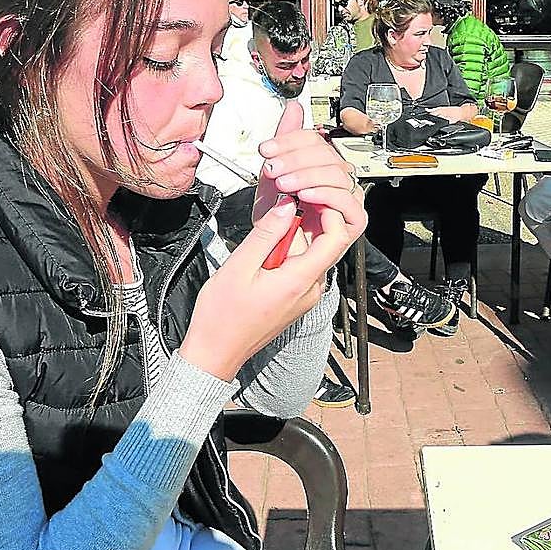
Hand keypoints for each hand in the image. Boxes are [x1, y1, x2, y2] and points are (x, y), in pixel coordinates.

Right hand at [180, 101, 366, 379]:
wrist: (215, 353)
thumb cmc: (222, 318)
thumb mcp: (239, 267)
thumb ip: (266, 233)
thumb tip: (287, 206)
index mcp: (300, 281)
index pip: (336, 238)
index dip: (328, 211)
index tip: (306, 196)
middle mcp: (310, 289)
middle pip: (324, 242)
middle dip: (308, 218)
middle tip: (283, 202)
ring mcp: (304, 295)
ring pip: (311, 252)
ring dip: (295, 233)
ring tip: (269, 222)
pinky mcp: (295, 297)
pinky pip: (301, 264)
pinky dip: (289, 249)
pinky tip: (267, 245)